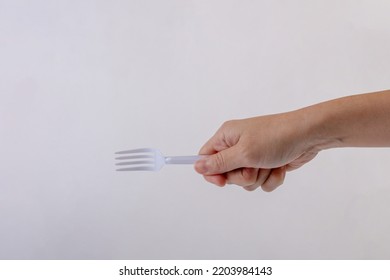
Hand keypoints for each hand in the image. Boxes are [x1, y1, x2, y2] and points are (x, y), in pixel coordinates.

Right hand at [194, 111, 317, 191]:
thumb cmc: (275, 138)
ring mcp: (253, 156)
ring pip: (245, 181)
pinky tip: (280, 167)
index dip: (211, 173)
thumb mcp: (244, 153)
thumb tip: (196, 166)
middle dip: (242, 176)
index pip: (206, 158)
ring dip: (259, 178)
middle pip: (227, 174)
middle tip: (254, 166)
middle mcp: (237, 145)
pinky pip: (261, 182)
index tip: (223, 182)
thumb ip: (219, 163)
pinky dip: (271, 179)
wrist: (308, 136)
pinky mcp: (266, 164)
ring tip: (269, 164)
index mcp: (227, 137)